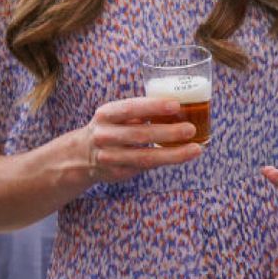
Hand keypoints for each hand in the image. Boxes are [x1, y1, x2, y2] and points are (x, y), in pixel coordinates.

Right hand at [83, 96, 203, 184]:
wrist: (82, 155)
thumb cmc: (111, 128)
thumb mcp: (117, 115)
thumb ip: (141, 112)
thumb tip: (180, 107)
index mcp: (106, 114)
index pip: (130, 108)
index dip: (153, 106)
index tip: (176, 105)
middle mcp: (104, 135)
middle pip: (139, 135)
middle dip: (168, 132)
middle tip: (191, 129)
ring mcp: (108, 157)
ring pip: (144, 157)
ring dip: (172, 154)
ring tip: (195, 149)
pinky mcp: (116, 173)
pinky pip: (144, 168)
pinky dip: (164, 162)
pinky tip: (180, 157)